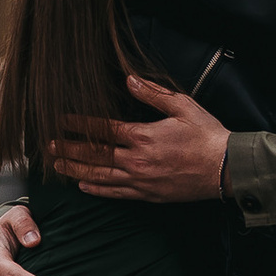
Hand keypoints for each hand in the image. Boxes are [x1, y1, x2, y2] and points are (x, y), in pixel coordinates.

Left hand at [48, 75, 231, 204]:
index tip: (60, 121)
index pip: (103, 129)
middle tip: (48, 146)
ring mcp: (141, 180)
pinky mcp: (149, 195)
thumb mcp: (182, 106)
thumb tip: (128, 80)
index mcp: (143, 136)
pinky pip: (116, 193)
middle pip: (95, 154)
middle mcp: (137, 160)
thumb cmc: (208, 135)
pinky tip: (83, 185)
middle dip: (69, 148)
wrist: (227, 169)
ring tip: (57, 165)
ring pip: (100, 176)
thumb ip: (153, 94)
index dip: (79, 124)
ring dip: (76, 169)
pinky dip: (97, 189)